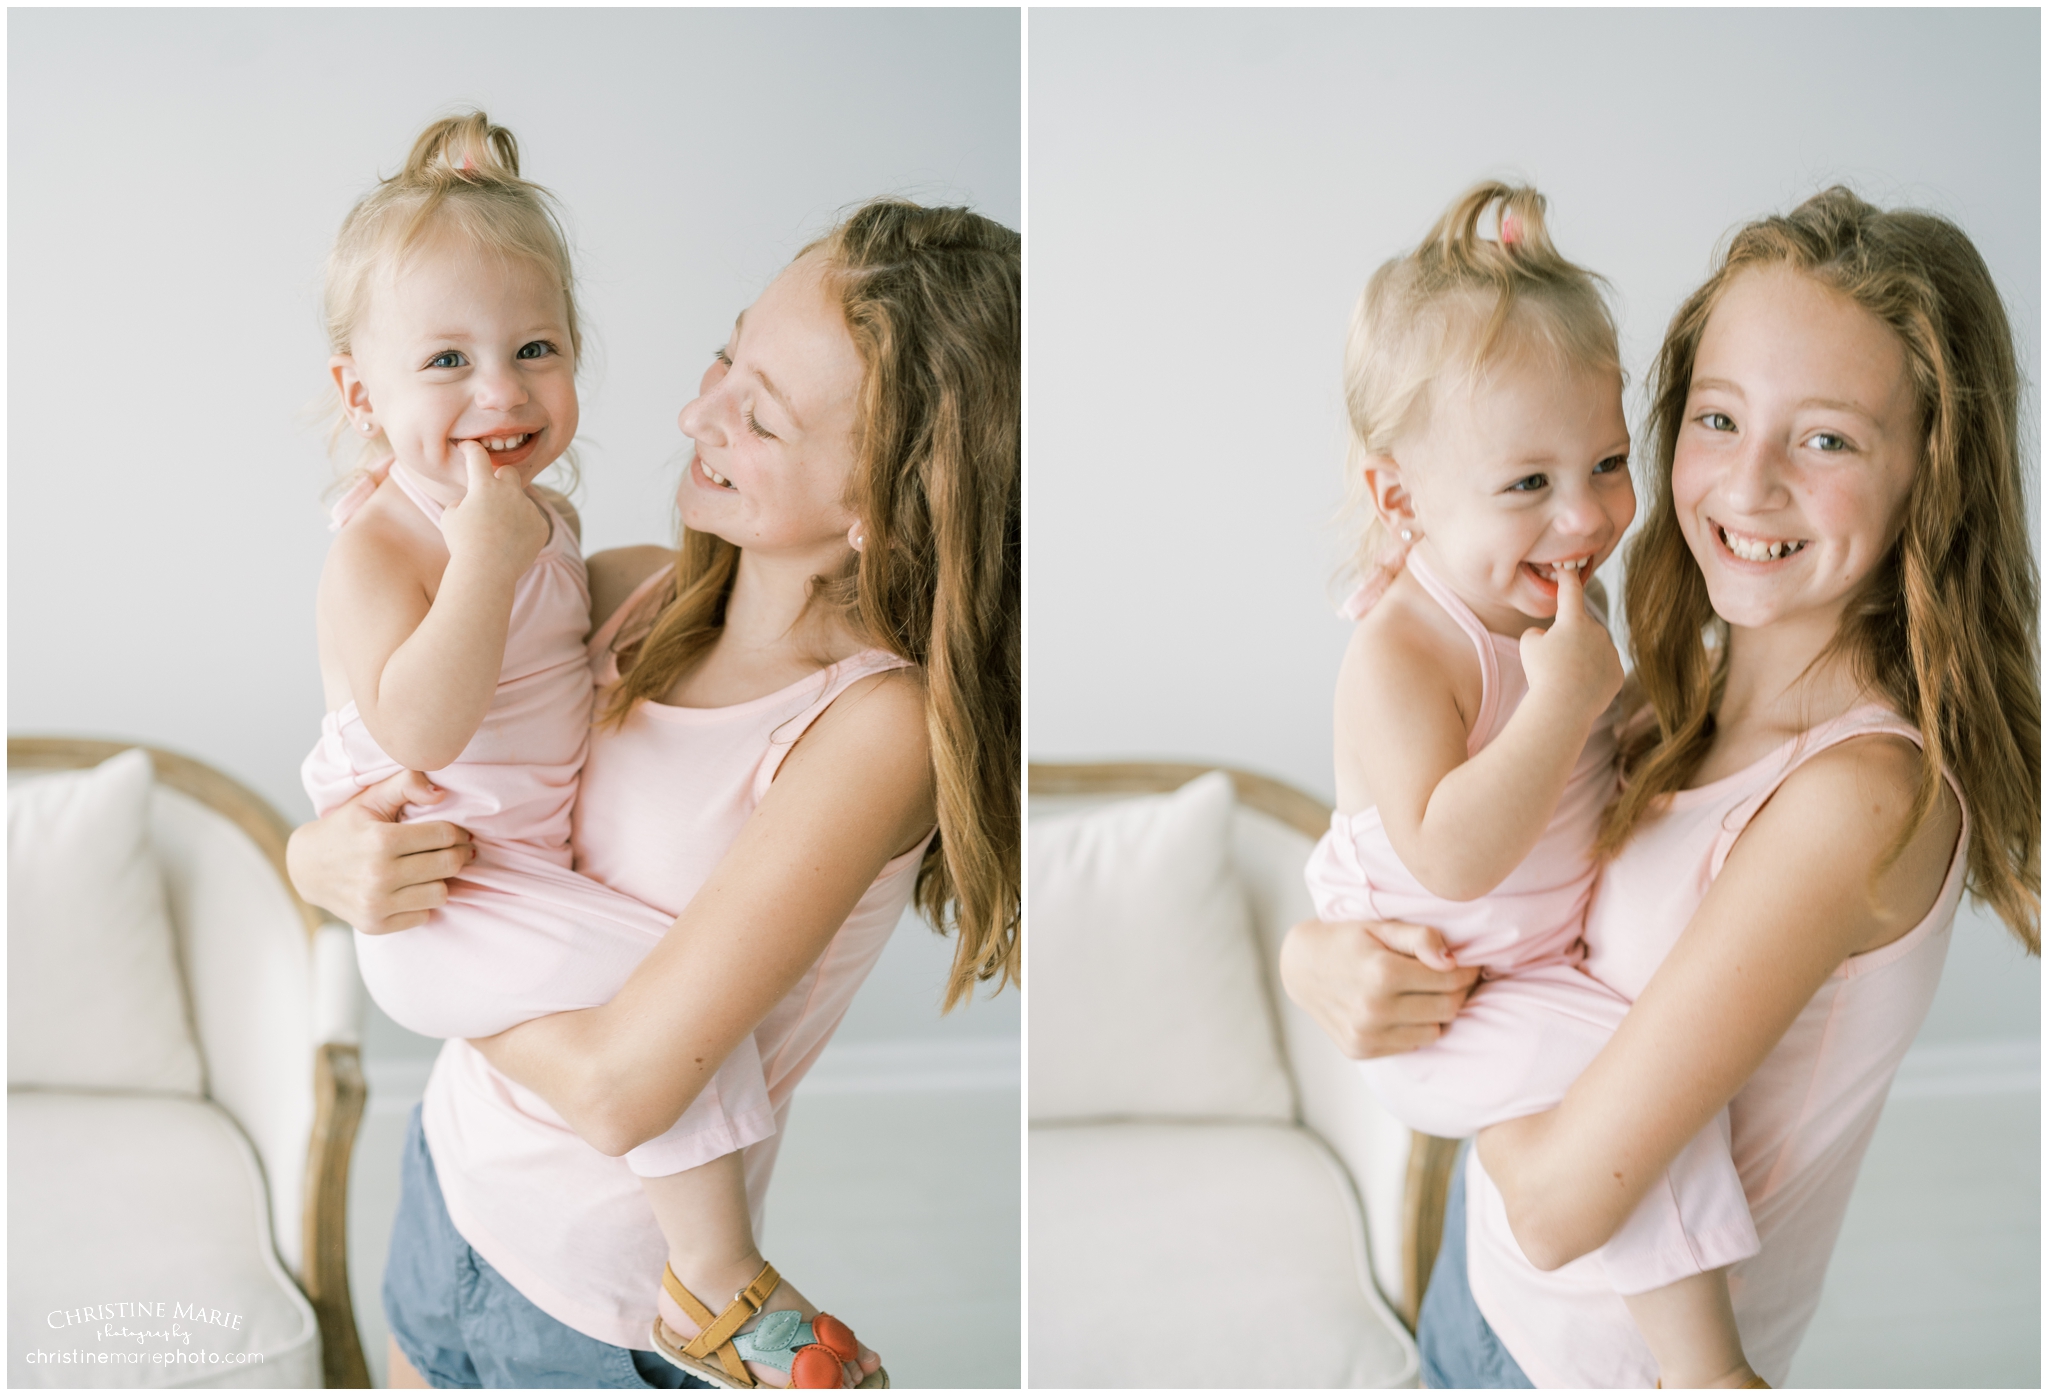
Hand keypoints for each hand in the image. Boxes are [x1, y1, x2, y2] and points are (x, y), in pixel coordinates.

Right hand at [286, 769, 474, 933]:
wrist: (307, 867)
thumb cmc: (347, 827)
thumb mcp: (371, 797)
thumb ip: (406, 784)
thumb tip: (441, 794)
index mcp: (381, 840)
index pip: (444, 835)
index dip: (458, 833)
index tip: (458, 834)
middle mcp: (378, 874)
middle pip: (448, 865)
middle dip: (458, 855)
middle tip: (457, 851)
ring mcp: (375, 903)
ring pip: (441, 894)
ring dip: (441, 881)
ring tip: (432, 870)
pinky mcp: (374, 925)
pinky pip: (422, 916)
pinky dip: (422, 903)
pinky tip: (412, 889)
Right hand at [440, 440, 547, 578]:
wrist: (487, 572)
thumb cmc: (463, 545)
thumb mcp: (450, 518)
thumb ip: (462, 502)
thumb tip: (471, 501)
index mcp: (484, 487)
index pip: (478, 457)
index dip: (472, 449)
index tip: (468, 447)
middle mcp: (510, 492)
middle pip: (509, 472)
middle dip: (500, 477)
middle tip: (492, 491)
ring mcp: (528, 509)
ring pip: (520, 502)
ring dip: (510, 510)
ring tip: (497, 533)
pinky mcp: (540, 526)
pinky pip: (531, 521)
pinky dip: (522, 528)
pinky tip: (511, 543)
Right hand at [1278, 917, 1479, 1058]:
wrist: (1301, 967)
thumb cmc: (1346, 941)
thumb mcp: (1380, 927)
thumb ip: (1419, 937)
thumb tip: (1452, 960)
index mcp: (1382, 973)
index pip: (1449, 980)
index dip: (1466, 972)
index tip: (1468, 965)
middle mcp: (1374, 1009)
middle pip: (1447, 1009)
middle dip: (1458, 993)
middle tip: (1454, 980)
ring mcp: (1367, 1034)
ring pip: (1433, 1032)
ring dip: (1436, 1014)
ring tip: (1426, 994)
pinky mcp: (1361, 1050)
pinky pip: (1410, 1045)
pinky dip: (1414, 1028)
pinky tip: (1402, 1009)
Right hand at [1519, 565, 1622, 720]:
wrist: (1564, 708)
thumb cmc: (1542, 674)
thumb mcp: (1528, 645)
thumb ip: (1538, 633)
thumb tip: (1549, 637)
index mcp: (1575, 620)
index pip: (1570, 592)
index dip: (1567, 578)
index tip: (1566, 567)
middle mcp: (1598, 631)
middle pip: (1579, 630)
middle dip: (1568, 641)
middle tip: (1552, 663)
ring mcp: (1610, 652)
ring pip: (1592, 650)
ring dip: (1580, 659)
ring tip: (1566, 680)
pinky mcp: (1618, 673)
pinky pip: (1602, 669)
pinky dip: (1591, 677)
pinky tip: (1580, 689)